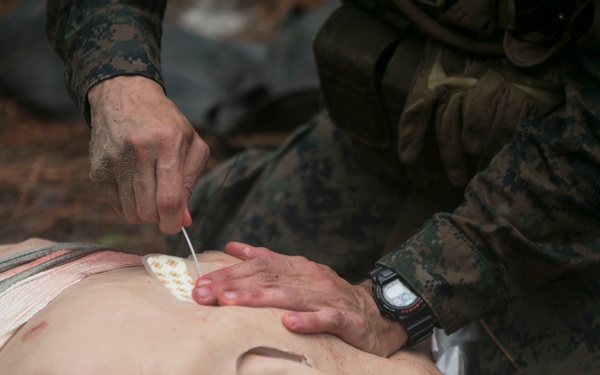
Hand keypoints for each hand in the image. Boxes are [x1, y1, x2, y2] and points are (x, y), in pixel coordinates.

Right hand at [87, 76, 209, 233]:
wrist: (124, 95)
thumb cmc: (166, 123)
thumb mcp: (190, 143)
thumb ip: (191, 181)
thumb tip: (184, 219)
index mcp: (167, 143)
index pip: (168, 198)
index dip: (173, 221)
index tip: (175, 226)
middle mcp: (139, 151)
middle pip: (148, 210)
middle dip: (160, 218)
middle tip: (164, 208)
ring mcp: (114, 159)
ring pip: (131, 212)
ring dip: (144, 212)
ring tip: (150, 193)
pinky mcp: (98, 167)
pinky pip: (115, 204)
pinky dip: (128, 205)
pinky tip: (134, 187)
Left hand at [193, 242, 407, 356]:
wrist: (375, 311)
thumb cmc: (328, 293)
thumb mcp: (297, 272)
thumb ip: (266, 259)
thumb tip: (233, 246)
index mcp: (297, 266)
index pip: (257, 266)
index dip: (228, 274)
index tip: (200, 284)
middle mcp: (310, 277)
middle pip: (268, 279)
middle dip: (233, 286)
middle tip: (204, 294)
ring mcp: (328, 297)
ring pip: (290, 297)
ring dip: (259, 299)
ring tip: (231, 303)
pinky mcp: (345, 318)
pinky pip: (325, 319)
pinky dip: (307, 321)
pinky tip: (287, 323)